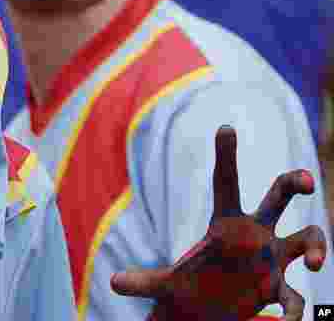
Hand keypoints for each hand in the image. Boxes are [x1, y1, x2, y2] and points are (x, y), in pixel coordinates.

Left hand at [111, 126, 326, 320]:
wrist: (207, 311)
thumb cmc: (188, 287)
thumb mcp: (164, 285)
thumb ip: (144, 283)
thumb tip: (114, 284)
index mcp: (225, 223)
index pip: (226, 183)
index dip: (226, 156)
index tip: (224, 127)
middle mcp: (255, 234)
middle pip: (279, 197)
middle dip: (296, 183)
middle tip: (308, 182)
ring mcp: (272, 258)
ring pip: (306, 238)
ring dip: (318, 247)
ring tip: (317, 264)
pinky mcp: (279, 287)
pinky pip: (295, 295)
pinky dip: (294, 311)